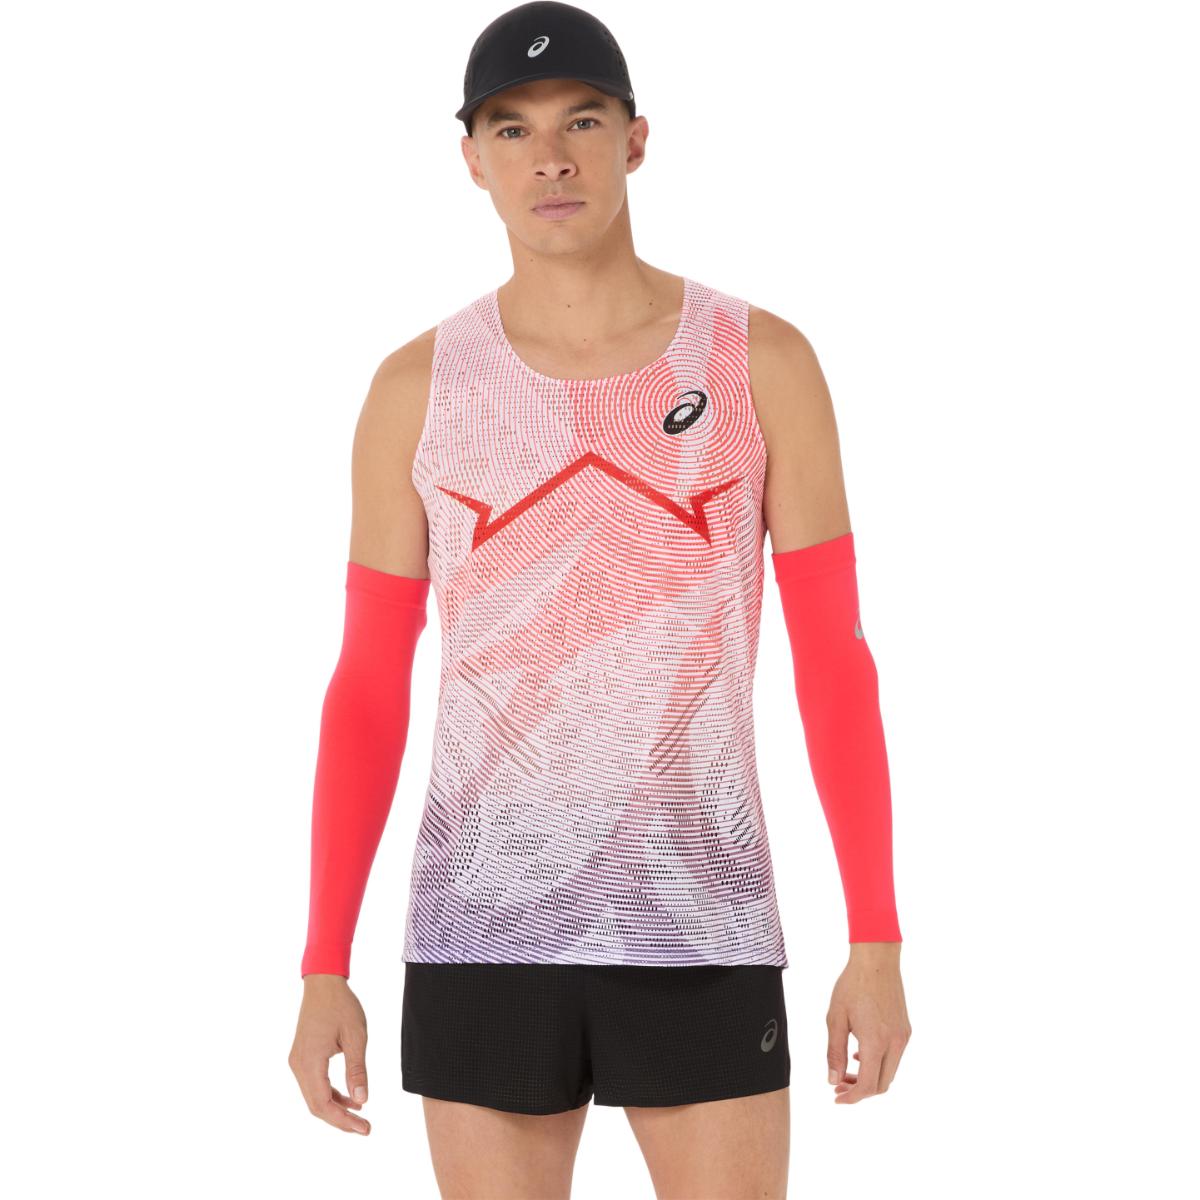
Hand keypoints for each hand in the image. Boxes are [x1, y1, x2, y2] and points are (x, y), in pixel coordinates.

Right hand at [289, 974, 371, 1133]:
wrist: (323, 984)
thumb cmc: (341, 1005)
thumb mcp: (356, 1036)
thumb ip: (357, 1070)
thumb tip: (362, 1100)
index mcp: (310, 1062)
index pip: (323, 1104)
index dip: (343, 1121)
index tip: (364, 1128)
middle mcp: (299, 1065)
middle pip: (316, 1105)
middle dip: (340, 1120)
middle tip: (364, 1128)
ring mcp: (298, 1061)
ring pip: (314, 1096)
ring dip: (336, 1108)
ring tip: (360, 1116)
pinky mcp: (302, 1057)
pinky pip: (315, 1084)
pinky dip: (331, 1094)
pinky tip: (351, 1098)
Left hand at [826, 942, 910, 1102]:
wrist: (876, 960)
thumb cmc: (852, 985)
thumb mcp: (835, 1018)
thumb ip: (834, 1052)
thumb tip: (832, 1080)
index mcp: (876, 1042)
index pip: (868, 1085)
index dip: (852, 1097)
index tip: (837, 1097)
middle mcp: (895, 1043)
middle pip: (882, 1084)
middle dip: (860, 1090)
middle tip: (838, 1085)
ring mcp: (903, 1037)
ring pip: (889, 1071)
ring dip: (870, 1078)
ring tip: (847, 1071)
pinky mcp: (906, 1029)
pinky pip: (894, 1057)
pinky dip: (878, 1063)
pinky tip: (860, 1054)